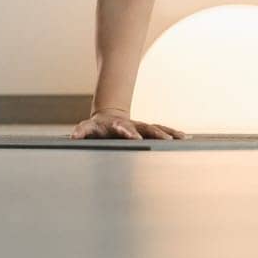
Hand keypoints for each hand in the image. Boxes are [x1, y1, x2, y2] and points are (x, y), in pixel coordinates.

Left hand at [70, 109, 187, 140]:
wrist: (108, 118)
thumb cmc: (97, 128)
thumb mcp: (88, 128)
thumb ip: (81, 132)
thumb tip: (73, 136)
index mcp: (116, 125)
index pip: (122, 127)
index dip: (127, 131)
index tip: (134, 137)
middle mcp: (131, 124)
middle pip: (143, 127)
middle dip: (154, 133)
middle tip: (164, 139)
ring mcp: (140, 126)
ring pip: (155, 128)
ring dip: (166, 133)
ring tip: (177, 138)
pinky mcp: (147, 129)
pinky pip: (161, 130)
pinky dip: (172, 133)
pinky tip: (183, 137)